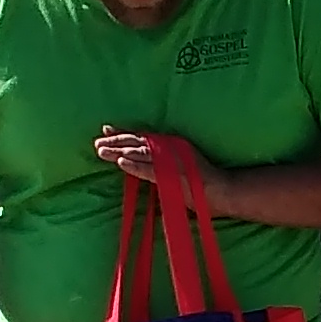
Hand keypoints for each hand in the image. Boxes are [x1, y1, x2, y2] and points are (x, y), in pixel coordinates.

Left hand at [94, 128, 231, 207]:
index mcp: (169, 147)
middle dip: (115, 141)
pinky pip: (149, 168)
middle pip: (137, 142)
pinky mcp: (171, 173)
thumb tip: (147, 175)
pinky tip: (121, 162)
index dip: (123, 134)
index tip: (106, 130)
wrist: (223, 191)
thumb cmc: (203, 188)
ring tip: (101, 151)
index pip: (142, 138)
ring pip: (139, 152)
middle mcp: (168, 148)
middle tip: (97, 142)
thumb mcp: (179, 176)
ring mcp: (169, 160)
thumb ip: (162, 173)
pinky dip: (135, 165)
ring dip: (119, 151)